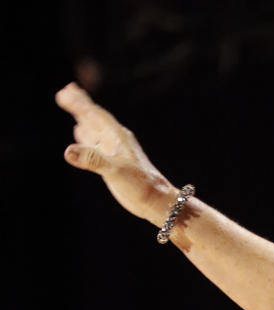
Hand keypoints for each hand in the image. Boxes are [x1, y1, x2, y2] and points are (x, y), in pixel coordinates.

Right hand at [55, 82, 172, 223]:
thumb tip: (68, 151)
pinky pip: (96, 144)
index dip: (80, 104)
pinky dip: (86, 135)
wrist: (156, 202)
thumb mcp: (114, 171)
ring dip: (82, 117)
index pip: (95, 115)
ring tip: (71, 105)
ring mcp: (114, 151)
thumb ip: (92, 160)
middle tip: (64, 91)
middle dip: (80, 105)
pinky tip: (80, 132)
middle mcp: (115, 140)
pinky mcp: (113, 162)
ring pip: (94, 128)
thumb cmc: (139, 186)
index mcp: (116, 137)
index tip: (64, 92)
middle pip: (94, 117)